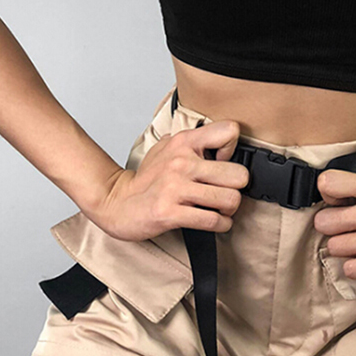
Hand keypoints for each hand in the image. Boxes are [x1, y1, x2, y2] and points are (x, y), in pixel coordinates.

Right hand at [92, 120, 249, 240]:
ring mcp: (175, 188)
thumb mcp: (168, 147)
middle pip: (238, 174)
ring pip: (230, 199)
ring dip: (230, 209)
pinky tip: (216, 222)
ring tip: (222, 209)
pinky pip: (212, 220)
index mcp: (184, 141)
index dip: (233, 149)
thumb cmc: (147, 178)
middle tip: (228, 192)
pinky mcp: (170, 213)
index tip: (224, 162)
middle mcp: (182, 162)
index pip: (229, 131)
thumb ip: (193, 140)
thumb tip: (220, 140)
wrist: (117, 202)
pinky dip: (221, 225)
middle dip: (238, 187)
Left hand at [314, 156, 355, 282]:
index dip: (327, 192)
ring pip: (335, 247)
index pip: (329, 183)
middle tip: (340, 226)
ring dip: (342, 247)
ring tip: (353, 244)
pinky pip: (352, 268)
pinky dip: (354, 266)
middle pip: (324, 221)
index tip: (335, 200)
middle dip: (329, 224)